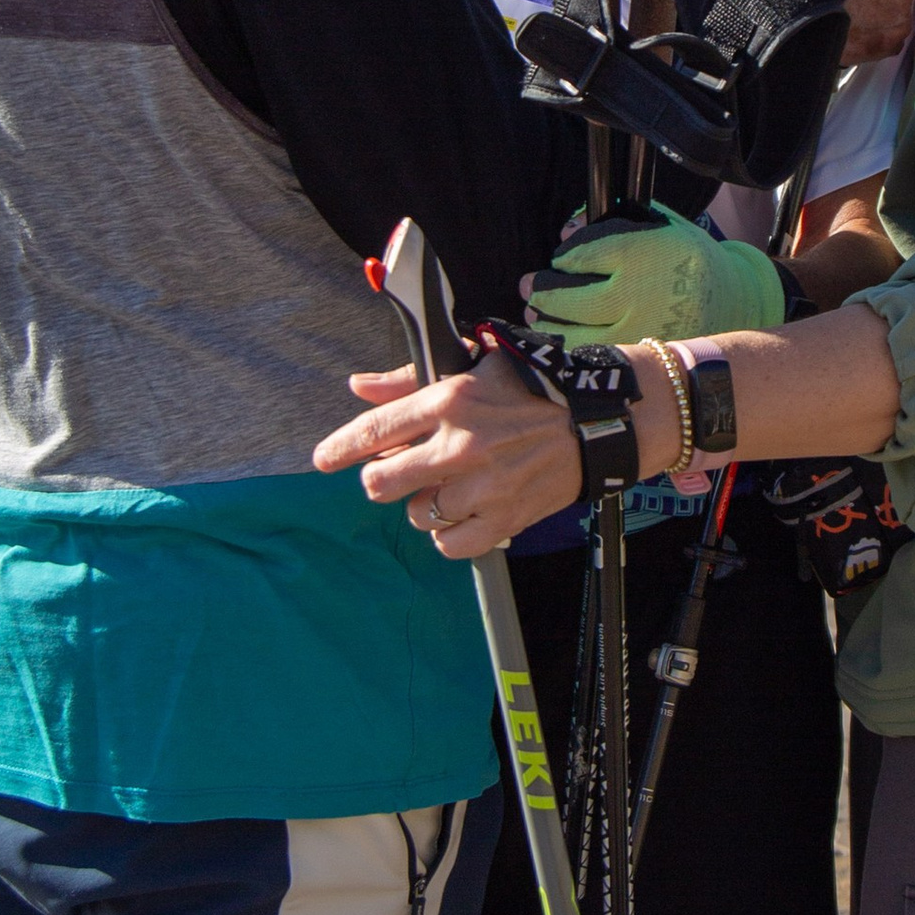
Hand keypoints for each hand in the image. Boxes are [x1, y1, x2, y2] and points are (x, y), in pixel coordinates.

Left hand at [317, 351, 590, 555]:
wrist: (592, 423)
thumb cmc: (528, 392)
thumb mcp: (469, 369)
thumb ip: (406, 381)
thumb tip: (357, 386)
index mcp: (448, 400)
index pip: (375, 429)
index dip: (340, 448)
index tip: (322, 460)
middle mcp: (460, 445)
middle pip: (382, 482)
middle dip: (379, 481)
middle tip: (392, 477)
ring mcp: (482, 486)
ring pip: (417, 514)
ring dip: (422, 505)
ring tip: (445, 490)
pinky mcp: (503, 519)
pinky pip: (449, 545)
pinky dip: (447, 536)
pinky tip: (459, 516)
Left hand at [525, 204, 784, 339]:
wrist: (733, 300)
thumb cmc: (686, 258)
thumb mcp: (658, 226)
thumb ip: (613, 225)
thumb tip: (566, 231)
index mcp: (644, 253)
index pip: (584, 255)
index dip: (565, 257)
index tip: (560, 258)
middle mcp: (640, 295)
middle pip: (573, 299)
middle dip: (543, 292)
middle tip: (530, 286)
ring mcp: (639, 332)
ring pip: (576, 336)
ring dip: (548, 325)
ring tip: (538, 314)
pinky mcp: (639, 359)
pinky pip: (592, 357)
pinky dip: (568, 349)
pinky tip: (559, 337)